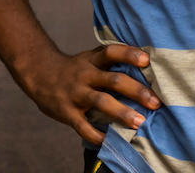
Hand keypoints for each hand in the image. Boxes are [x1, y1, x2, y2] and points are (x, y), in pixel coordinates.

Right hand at [20, 44, 159, 145]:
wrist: (39, 74)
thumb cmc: (74, 69)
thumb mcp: (89, 59)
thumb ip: (111, 63)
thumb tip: (147, 68)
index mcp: (92, 61)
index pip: (111, 52)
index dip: (128, 54)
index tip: (146, 60)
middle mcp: (85, 75)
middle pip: (113, 79)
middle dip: (136, 90)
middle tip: (155, 102)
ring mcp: (76, 94)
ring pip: (101, 102)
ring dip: (122, 112)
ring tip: (139, 122)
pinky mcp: (67, 112)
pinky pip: (83, 126)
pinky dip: (98, 136)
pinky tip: (111, 141)